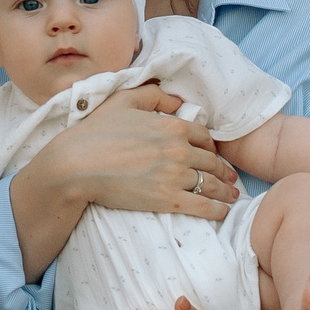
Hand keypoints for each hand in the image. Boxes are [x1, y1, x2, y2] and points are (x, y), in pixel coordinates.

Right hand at [27, 83, 240, 223]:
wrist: (77, 164)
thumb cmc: (96, 131)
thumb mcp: (124, 100)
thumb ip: (154, 96)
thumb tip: (177, 102)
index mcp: (172, 126)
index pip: (204, 138)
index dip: (211, 148)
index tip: (214, 156)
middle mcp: (180, 150)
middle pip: (212, 162)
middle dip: (224, 172)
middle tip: (230, 179)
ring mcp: (175, 176)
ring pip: (211, 184)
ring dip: (225, 191)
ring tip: (231, 197)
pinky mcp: (168, 200)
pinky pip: (203, 206)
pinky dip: (217, 209)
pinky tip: (223, 212)